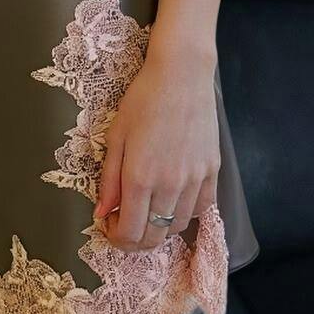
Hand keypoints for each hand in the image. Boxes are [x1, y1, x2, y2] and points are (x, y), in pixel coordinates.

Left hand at [92, 49, 219, 250]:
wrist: (181, 74)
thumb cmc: (143, 99)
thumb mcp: (116, 135)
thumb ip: (109, 179)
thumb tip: (101, 213)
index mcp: (140, 177)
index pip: (130, 232)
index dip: (116, 238)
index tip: (109, 224)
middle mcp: (169, 185)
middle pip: (154, 237)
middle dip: (135, 240)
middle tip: (124, 224)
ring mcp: (195, 180)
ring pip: (177, 226)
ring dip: (159, 227)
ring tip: (147, 209)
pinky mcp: (212, 171)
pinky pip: (201, 209)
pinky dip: (184, 213)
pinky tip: (172, 199)